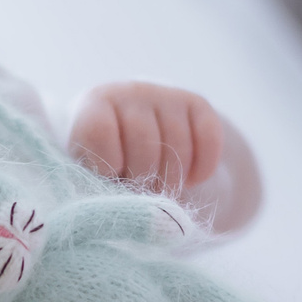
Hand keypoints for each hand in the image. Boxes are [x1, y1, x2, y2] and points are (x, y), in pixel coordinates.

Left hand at [70, 82, 223, 197]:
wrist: (134, 135)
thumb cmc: (105, 163)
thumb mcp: (93, 172)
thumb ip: (101, 186)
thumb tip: (129, 210)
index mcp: (94, 105)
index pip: (99, 131)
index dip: (106, 166)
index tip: (110, 180)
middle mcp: (129, 91)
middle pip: (144, 144)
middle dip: (144, 181)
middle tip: (140, 195)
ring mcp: (164, 94)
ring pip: (178, 146)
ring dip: (173, 181)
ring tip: (161, 190)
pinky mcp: (196, 102)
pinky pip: (208, 139)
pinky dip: (202, 169)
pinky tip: (189, 179)